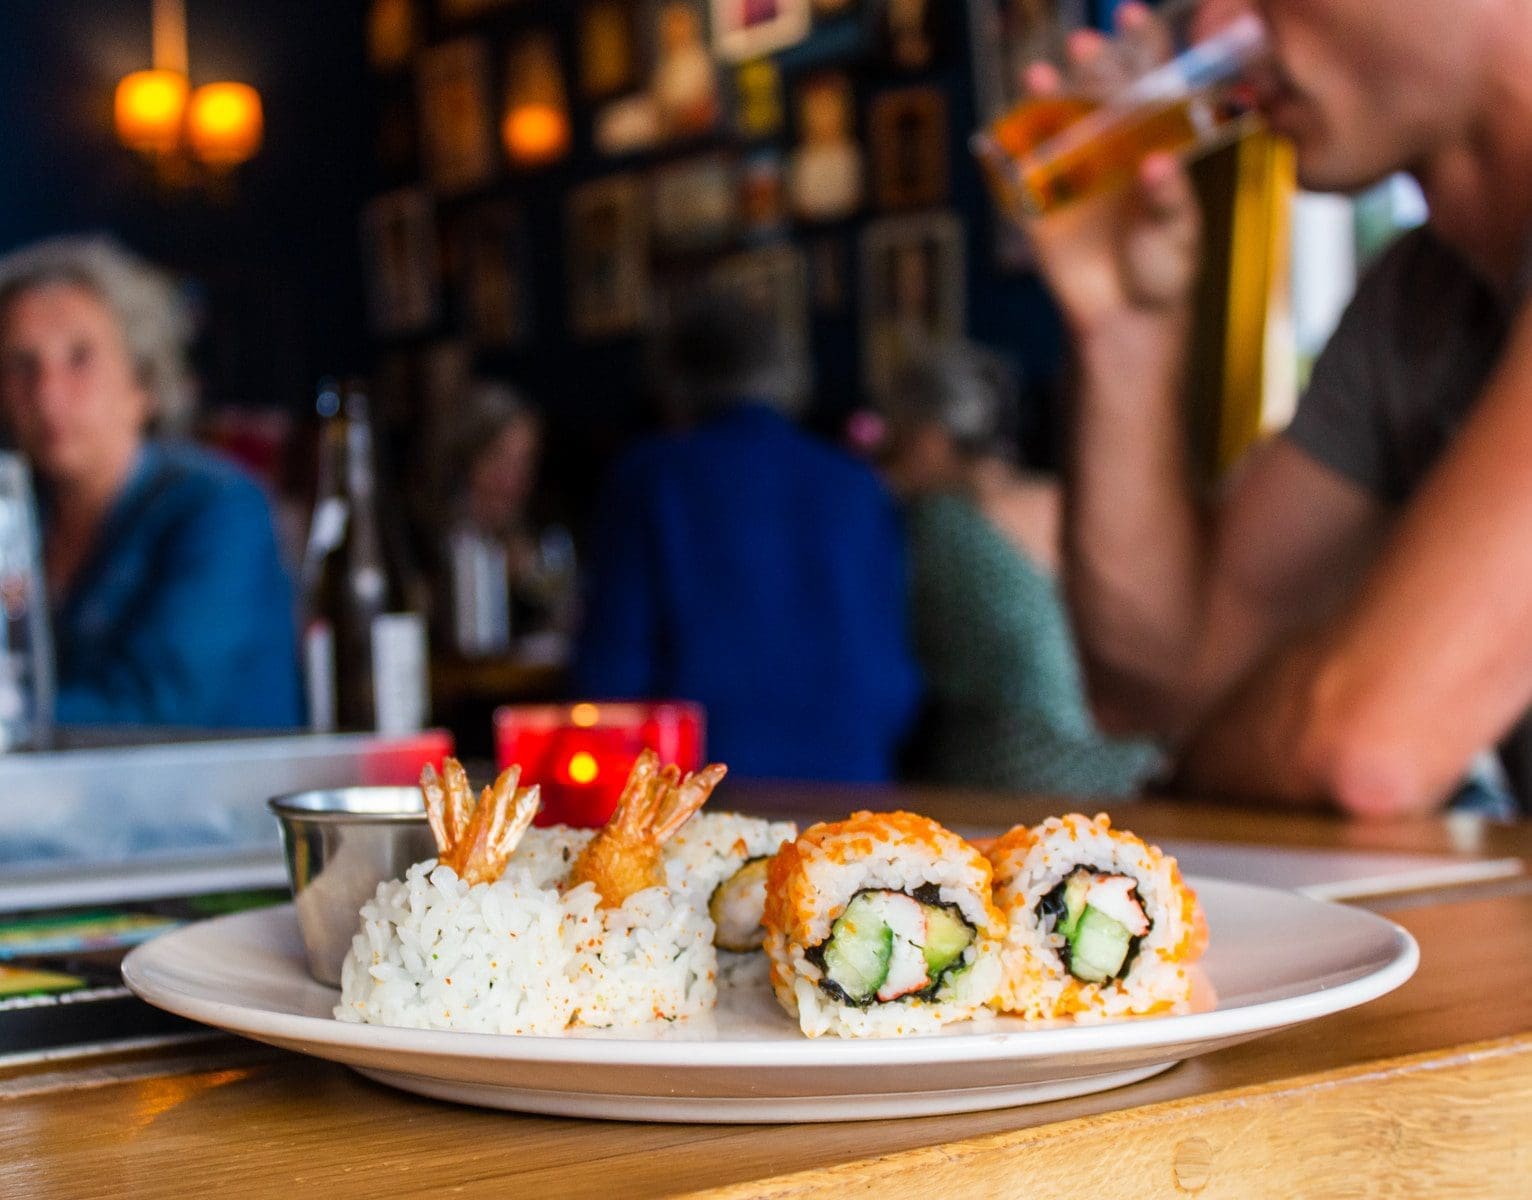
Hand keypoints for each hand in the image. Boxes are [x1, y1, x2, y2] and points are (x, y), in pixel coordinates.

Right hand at [1020, 3, 1201, 337]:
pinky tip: (1004, 131)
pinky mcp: (1039, 202)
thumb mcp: (1178, 234)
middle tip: (1086, 46)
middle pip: (1098, 91)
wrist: (1123, 318)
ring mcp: (1072, 170)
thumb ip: (1169, 198)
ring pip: (1055, 120)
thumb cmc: (1164, 269)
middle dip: (1092, 63)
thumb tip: (1158, 163)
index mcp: (1151, 142)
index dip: (1142, 45)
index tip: (1133, 17)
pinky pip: (1018, 170)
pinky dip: (1007, 149)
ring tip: (1041, 74)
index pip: (1150, 81)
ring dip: (1047, 94)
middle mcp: (1111, 145)